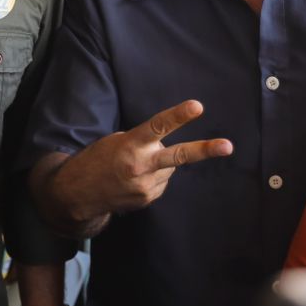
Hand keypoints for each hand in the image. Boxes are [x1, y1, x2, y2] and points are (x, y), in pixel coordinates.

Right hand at [50, 101, 232, 221]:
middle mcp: (140, 166)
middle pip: (178, 156)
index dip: (178, 115)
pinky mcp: (148, 199)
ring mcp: (146, 185)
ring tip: (135, 167)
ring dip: (159, 164)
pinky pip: (161, 182)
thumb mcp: (117, 141)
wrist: (78, 193)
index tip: (197, 106)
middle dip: (204, 150)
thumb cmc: (98, 159)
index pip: (158, 126)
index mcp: (131, 145)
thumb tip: (170, 149)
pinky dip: (153, 178)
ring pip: (169, 168)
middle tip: (227, 146)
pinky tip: (134, 179)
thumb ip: (145, 142)